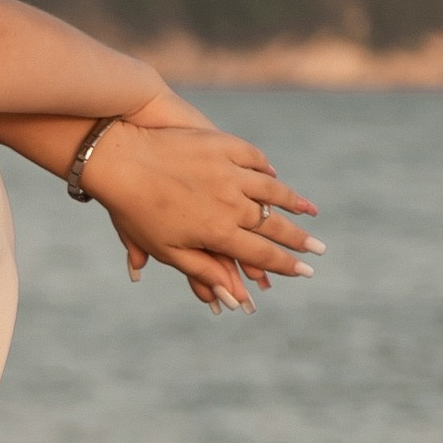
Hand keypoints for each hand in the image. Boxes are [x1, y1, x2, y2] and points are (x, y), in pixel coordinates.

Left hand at [88, 123, 320, 312]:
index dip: (286, 265)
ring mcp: (230, 172)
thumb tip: (232, 296)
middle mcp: (231, 203)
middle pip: (274, 226)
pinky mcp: (224, 145)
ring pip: (271, 191)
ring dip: (293, 204)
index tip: (307, 271)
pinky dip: (266, 171)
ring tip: (310, 213)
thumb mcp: (167, 249)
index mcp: (218, 232)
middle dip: (299, 240)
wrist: (122, 158)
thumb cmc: (136, 211)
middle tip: (319, 249)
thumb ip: (203, 270)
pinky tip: (275, 177)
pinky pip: (254, 160)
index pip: (261, 254)